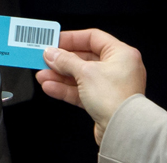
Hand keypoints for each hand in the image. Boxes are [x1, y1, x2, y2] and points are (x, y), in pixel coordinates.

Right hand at [35, 29, 146, 144]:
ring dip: (59, 76)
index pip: (93, 38)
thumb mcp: (85, 72)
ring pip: (80, 76)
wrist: (124, 130)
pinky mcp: (103, 101)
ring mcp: (110, 86)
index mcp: (121, 54)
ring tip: (42, 75)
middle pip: (84, 58)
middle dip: (61, 60)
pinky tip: (50, 87)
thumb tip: (52, 53)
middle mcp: (118, 68)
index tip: (54, 41)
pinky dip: (65, 88)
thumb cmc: (116, 98)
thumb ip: (65, 60)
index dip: (71, 38)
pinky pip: (80, 91)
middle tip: (45, 59)